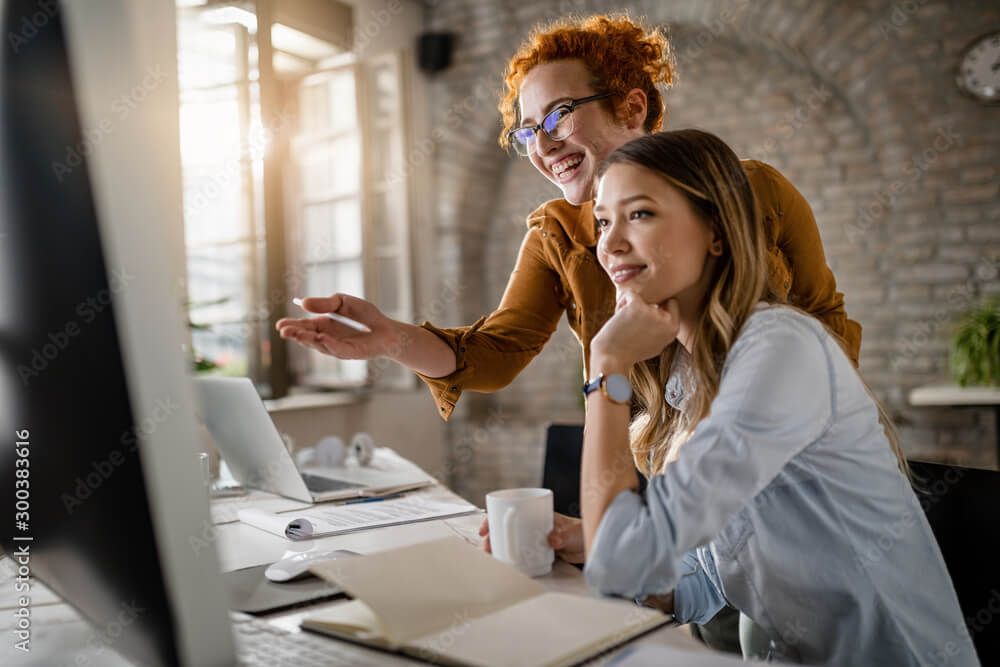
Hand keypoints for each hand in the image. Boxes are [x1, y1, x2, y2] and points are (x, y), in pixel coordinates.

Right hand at [276, 293, 405, 360]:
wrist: (386, 328)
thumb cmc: (365, 316)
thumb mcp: (343, 303)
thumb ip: (325, 304)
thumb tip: (303, 303)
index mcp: (323, 325)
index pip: (303, 326)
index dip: (291, 325)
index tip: (279, 324)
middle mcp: (327, 338)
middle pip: (307, 337)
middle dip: (295, 334)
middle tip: (283, 331)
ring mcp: (337, 347)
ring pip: (319, 345)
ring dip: (308, 339)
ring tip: (297, 333)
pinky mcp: (349, 353)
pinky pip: (337, 349)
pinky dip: (329, 344)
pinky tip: (321, 338)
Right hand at [478, 512, 585, 564]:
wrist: (592, 544)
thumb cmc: (582, 532)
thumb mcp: (573, 532)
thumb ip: (564, 536)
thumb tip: (552, 540)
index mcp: (537, 514)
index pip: (511, 511)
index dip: (495, 518)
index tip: (486, 527)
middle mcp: (533, 525)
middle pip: (507, 527)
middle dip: (494, 536)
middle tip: (486, 546)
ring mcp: (535, 538)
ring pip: (512, 541)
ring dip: (501, 547)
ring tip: (493, 556)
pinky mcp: (539, 552)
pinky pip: (522, 553)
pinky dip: (513, 557)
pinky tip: (507, 564)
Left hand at [590, 292, 679, 368]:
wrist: (612, 358)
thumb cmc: (630, 352)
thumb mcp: (656, 344)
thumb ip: (662, 328)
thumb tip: (664, 307)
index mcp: (673, 330)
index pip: (672, 304)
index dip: (658, 305)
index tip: (645, 316)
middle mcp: (666, 321)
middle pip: (655, 299)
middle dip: (643, 306)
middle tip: (632, 323)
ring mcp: (653, 312)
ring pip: (641, 296)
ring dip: (629, 306)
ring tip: (623, 323)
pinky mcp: (637, 306)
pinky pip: (630, 294)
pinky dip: (621, 303)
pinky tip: (617, 316)